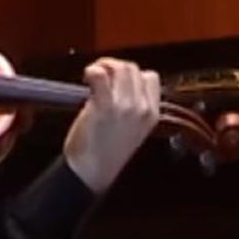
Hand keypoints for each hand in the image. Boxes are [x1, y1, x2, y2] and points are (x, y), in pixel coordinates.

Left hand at [64, 58, 159, 194]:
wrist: (91, 172)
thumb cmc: (105, 153)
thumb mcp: (132, 130)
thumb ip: (132, 107)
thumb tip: (118, 84)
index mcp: (152, 114)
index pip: (150, 78)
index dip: (131, 75)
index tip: (115, 81)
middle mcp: (142, 108)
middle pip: (133, 69)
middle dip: (114, 67)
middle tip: (98, 76)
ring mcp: (125, 106)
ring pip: (120, 67)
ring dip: (103, 66)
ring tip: (91, 77)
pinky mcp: (105, 107)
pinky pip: (100, 74)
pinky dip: (92, 70)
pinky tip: (86, 78)